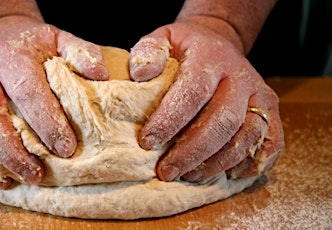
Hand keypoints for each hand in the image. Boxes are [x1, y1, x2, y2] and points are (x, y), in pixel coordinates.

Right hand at [0, 16, 107, 187]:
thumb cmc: (33, 46)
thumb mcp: (60, 39)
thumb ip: (81, 53)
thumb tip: (100, 75)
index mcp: (12, 59)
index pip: (27, 92)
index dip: (46, 123)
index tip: (65, 149)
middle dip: (10, 152)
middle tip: (35, 173)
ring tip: (4, 181)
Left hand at [129, 19, 284, 181]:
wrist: (220, 42)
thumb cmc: (186, 48)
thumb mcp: (163, 39)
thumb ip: (148, 51)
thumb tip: (141, 74)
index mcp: (209, 58)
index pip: (192, 92)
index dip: (170, 120)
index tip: (147, 142)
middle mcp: (239, 77)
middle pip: (222, 121)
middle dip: (192, 152)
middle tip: (167, 171)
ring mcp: (259, 94)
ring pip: (247, 136)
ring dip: (217, 162)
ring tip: (189, 176)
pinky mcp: (270, 110)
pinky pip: (271, 142)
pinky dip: (252, 163)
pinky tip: (227, 174)